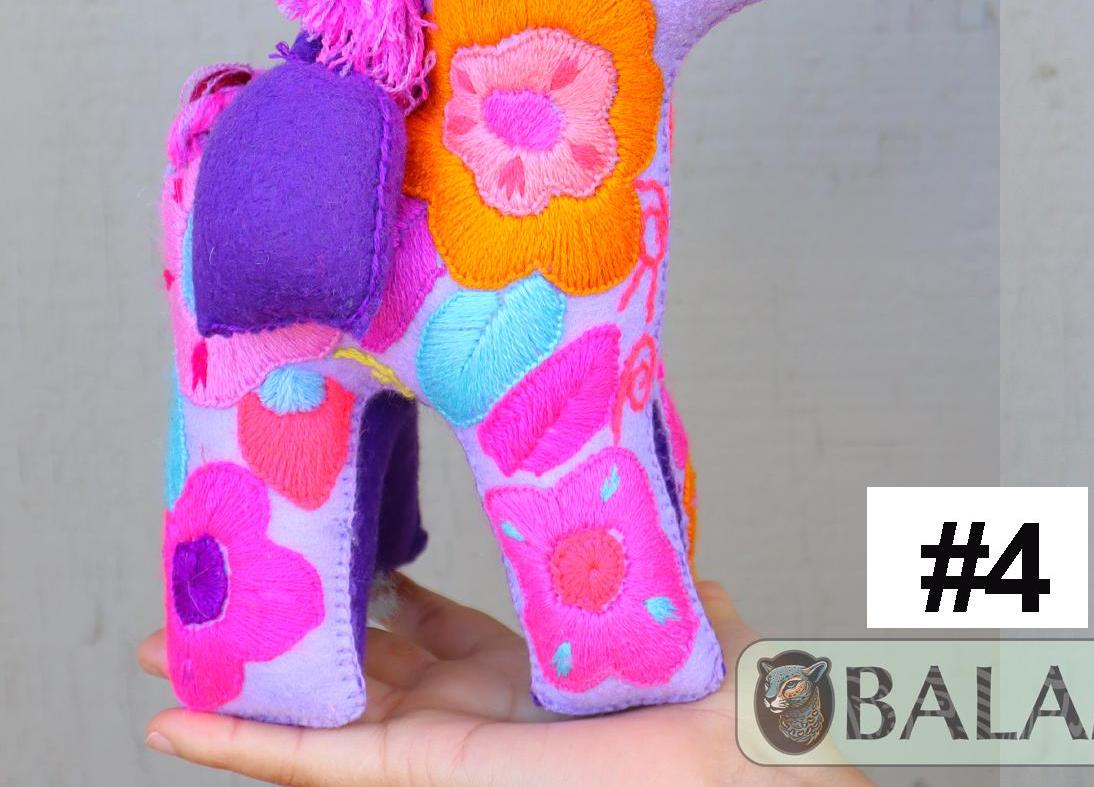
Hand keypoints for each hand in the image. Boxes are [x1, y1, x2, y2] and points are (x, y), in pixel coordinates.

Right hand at [139, 575, 867, 786]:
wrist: (734, 764)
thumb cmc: (722, 703)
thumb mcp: (667, 612)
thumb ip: (639, 572)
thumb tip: (635, 520)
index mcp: (523, 676)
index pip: (428, 634)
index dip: (375, 597)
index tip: (336, 556)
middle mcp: (471, 714)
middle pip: (356, 672)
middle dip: (290, 635)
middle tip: (222, 599)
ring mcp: (438, 749)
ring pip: (316, 719)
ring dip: (237, 685)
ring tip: (170, 650)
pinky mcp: (424, 774)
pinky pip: (319, 763)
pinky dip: (242, 742)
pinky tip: (178, 721)